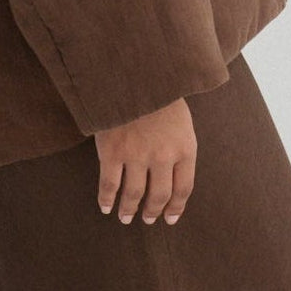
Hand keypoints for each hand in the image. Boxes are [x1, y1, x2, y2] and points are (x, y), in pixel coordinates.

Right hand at [93, 96, 195, 225]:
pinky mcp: (112, 151)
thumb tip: (173, 173)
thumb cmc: (159, 92)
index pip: (183, 189)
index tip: (170, 218)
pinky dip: (107, 199)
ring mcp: (137, 155)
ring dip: (129, 210)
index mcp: (184, 147)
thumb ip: (179, 145)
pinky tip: (105, 206)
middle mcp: (163, 156)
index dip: (176, 208)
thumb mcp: (181, 118)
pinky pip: (109, 184)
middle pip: (159, 195)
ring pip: (134, 194)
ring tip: (126, 217)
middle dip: (153, 211)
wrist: (134, 70)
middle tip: (147, 219)